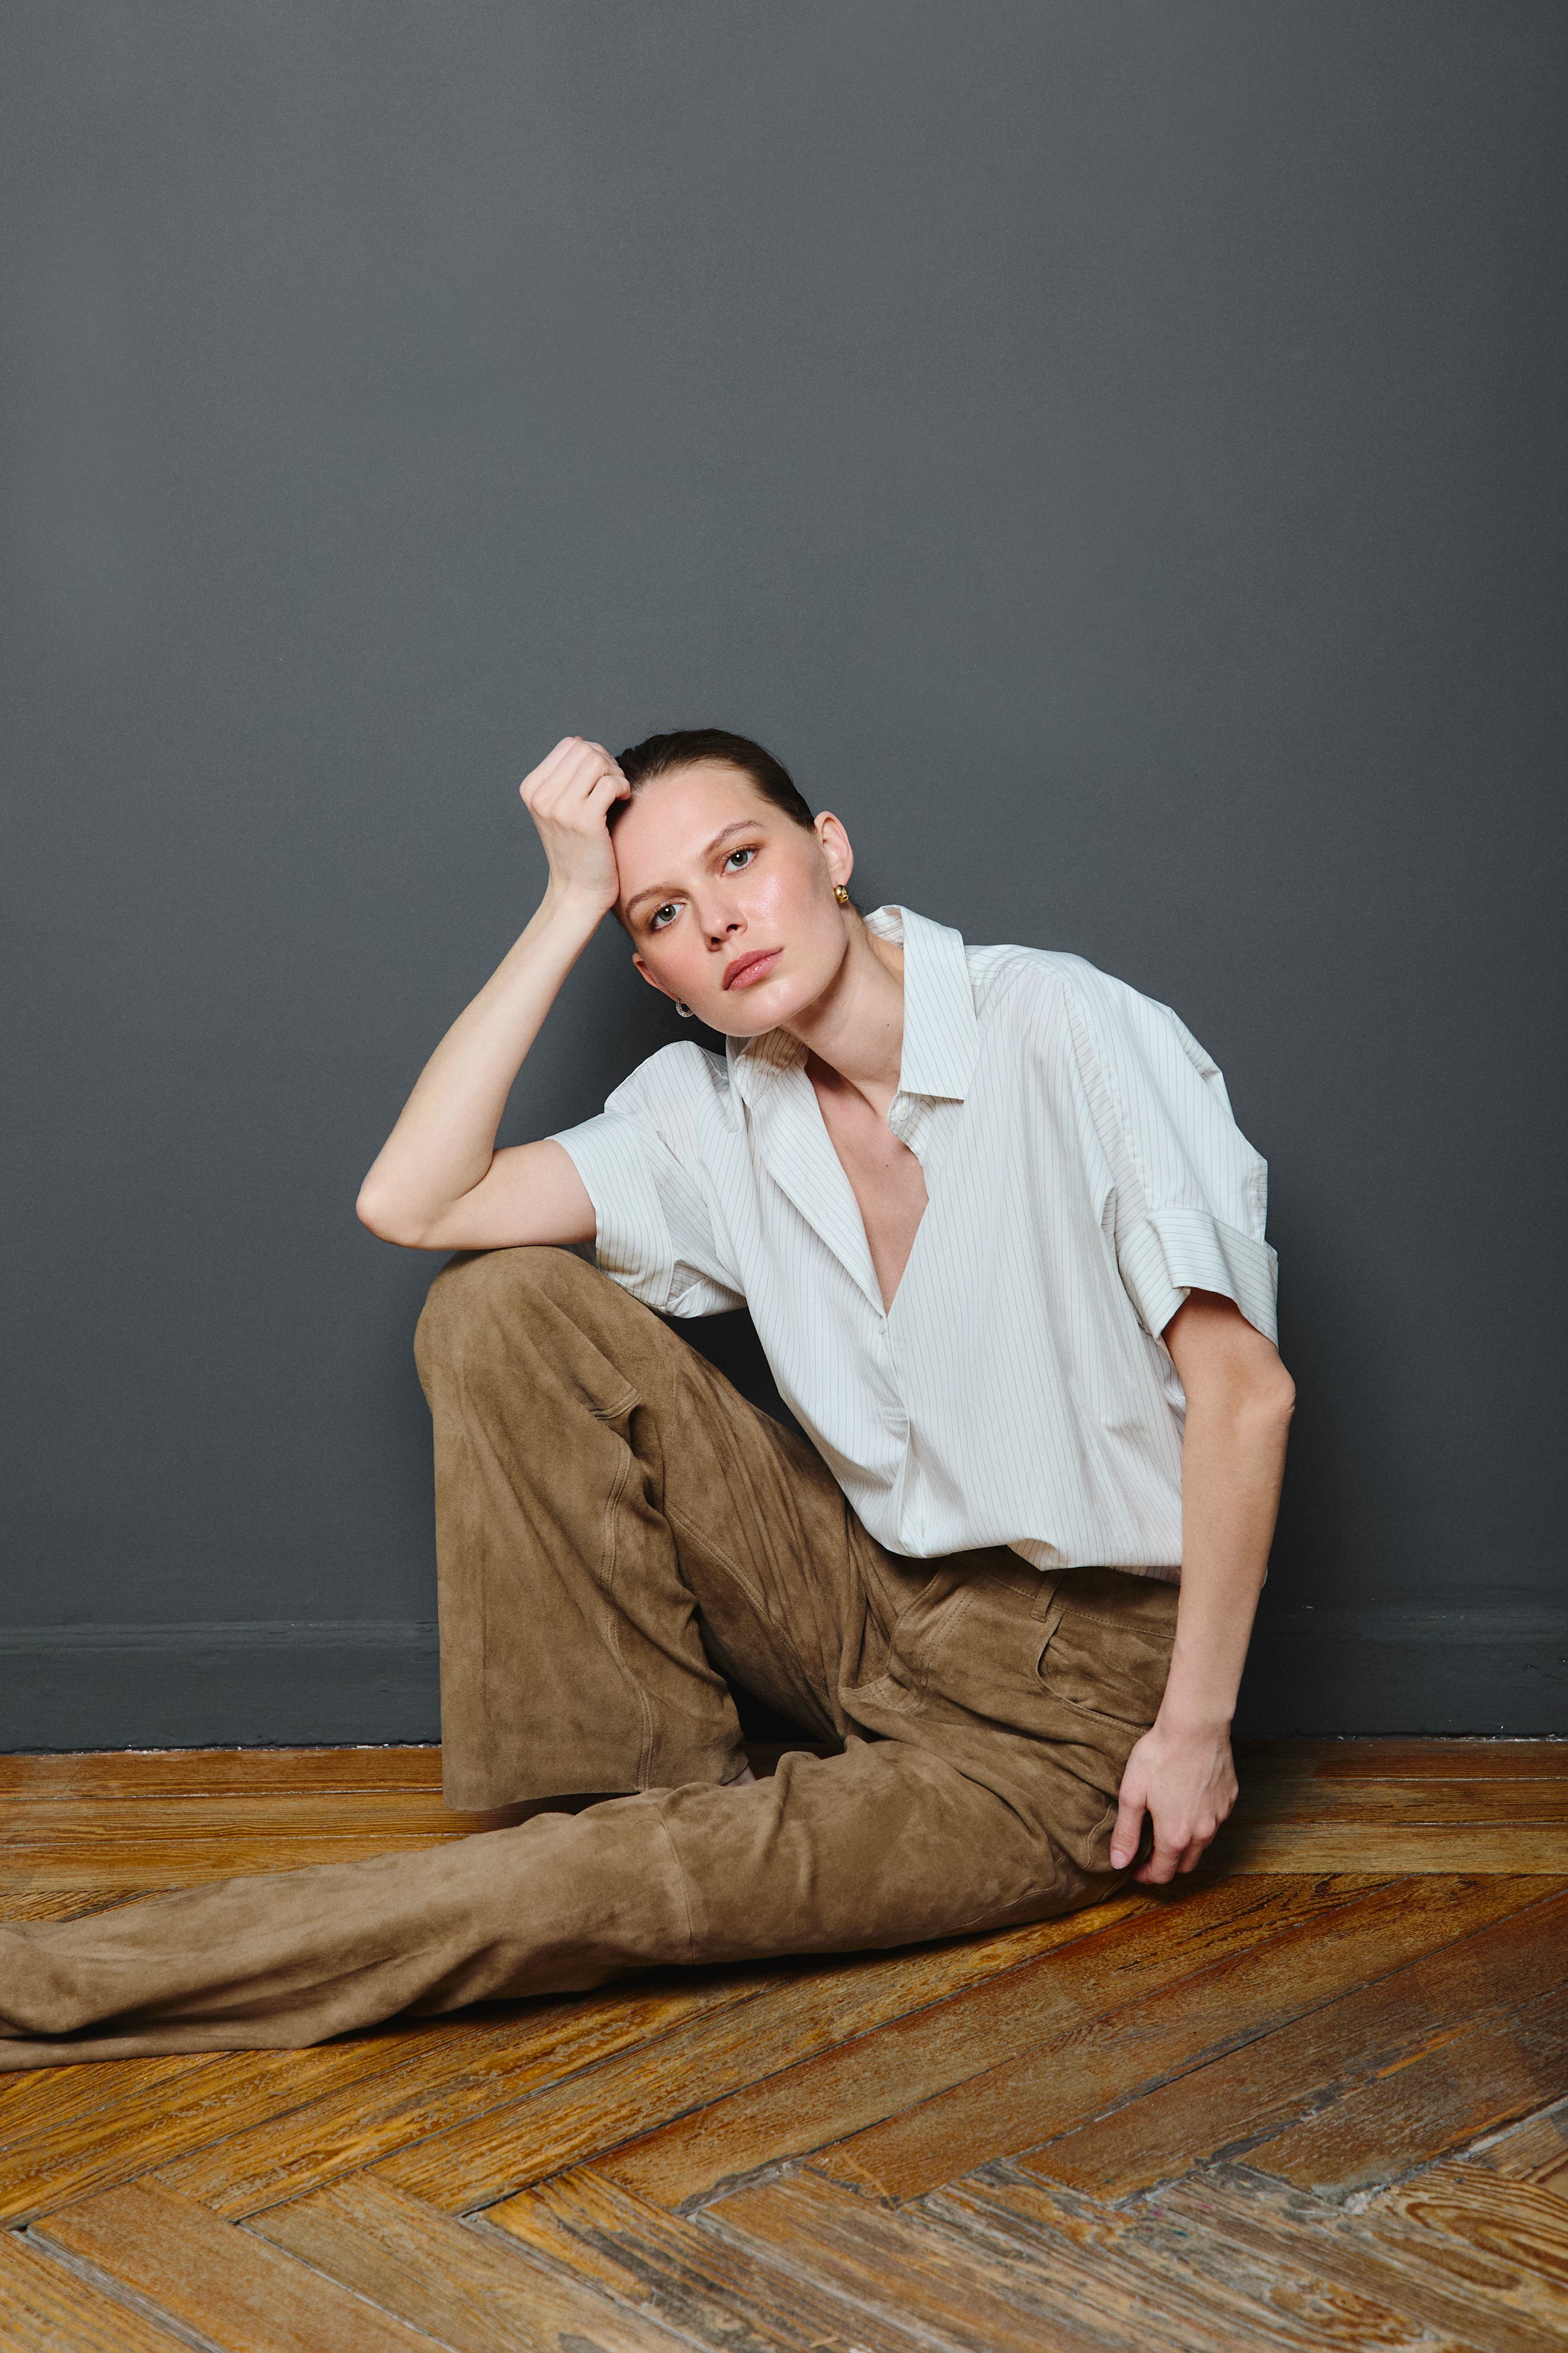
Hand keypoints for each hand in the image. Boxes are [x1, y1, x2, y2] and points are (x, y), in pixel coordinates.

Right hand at [520, 737, 630, 915]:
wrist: (578, 890)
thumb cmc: (577, 847)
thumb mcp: (560, 807)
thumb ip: (566, 776)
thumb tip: (582, 742)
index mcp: (531, 788)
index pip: (569, 745)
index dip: (594, 754)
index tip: (602, 778)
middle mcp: (541, 796)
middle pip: (585, 750)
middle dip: (607, 762)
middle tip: (613, 785)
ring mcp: (560, 808)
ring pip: (598, 762)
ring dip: (616, 774)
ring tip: (617, 794)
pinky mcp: (584, 821)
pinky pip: (611, 783)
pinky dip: (623, 788)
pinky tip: (622, 801)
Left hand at [1109, 1717, 1237, 1884]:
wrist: (1195, 1726)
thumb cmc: (1160, 1755)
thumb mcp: (1132, 1793)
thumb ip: (1126, 1832)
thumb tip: (1119, 1862)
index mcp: (1175, 1836)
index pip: (1162, 1873)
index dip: (1145, 1875)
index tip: (1134, 1868)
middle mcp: (1202, 1833)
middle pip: (1185, 1865)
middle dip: (1166, 1865)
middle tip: (1149, 1853)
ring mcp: (1219, 1817)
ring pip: (1202, 1845)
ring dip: (1184, 1845)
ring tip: (1167, 1828)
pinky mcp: (1229, 1800)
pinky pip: (1214, 1822)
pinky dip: (1200, 1823)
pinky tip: (1187, 1805)